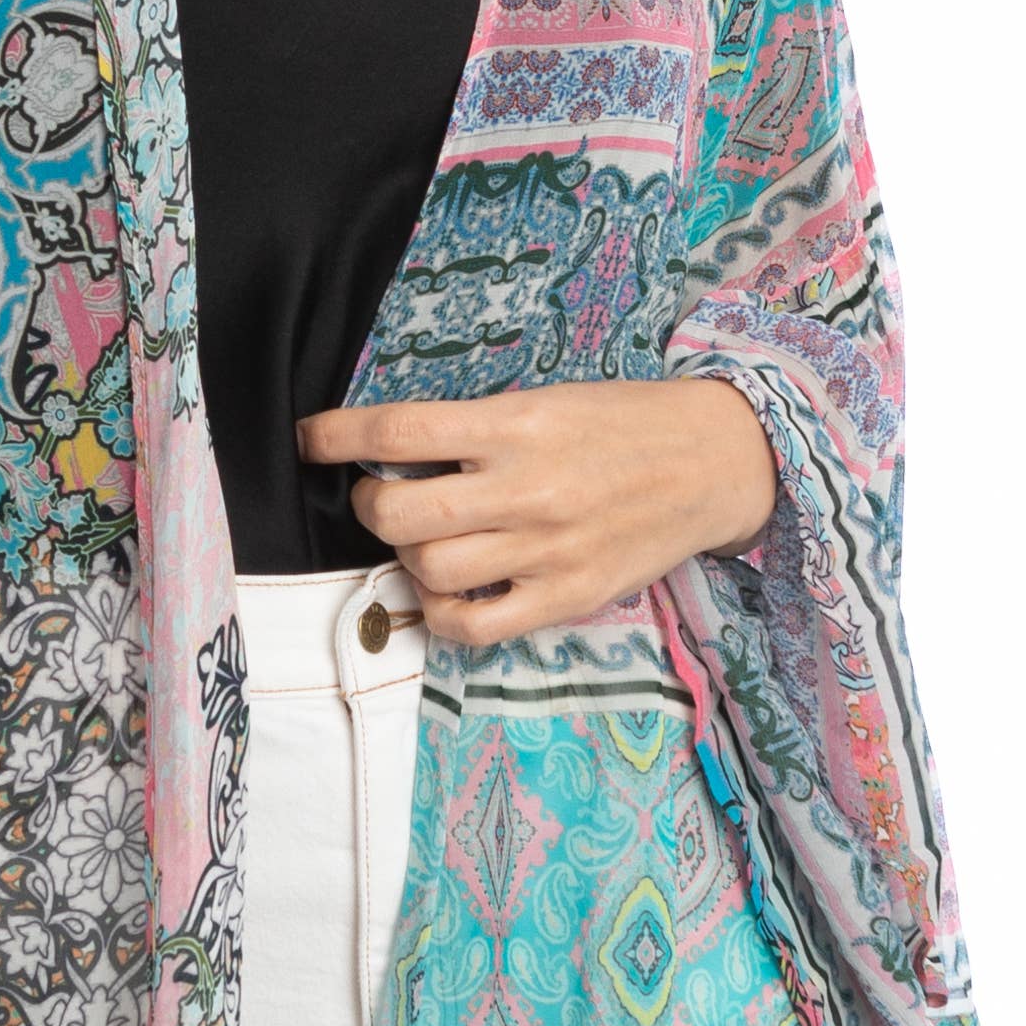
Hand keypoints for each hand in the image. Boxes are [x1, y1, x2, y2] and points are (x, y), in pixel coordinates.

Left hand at [296, 375, 778, 648]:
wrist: (714, 462)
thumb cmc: (622, 424)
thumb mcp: (545, 400)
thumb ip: (473, 429)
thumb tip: (389, 450)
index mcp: (517, 424)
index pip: (399, 429)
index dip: (337, 435)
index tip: (311, 438)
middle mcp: (527, 488)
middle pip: (400, 511)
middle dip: (371, 504)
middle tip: (382, 495)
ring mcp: (547, 549)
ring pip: (429, 568)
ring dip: (406, 554)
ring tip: (425, 538)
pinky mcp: (567, 597)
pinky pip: (474, 625)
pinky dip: (441, 611)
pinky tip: (448, 588)